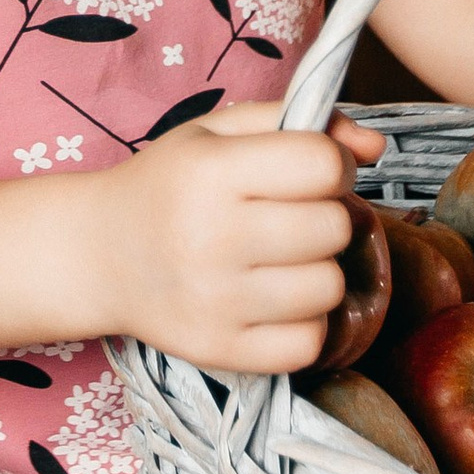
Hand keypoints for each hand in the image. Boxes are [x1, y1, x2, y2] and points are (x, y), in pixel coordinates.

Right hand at [89, 111, 382, 371]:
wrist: (98, 254)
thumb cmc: (169, 184)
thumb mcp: (220, 133)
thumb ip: (300, 123)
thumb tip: (375, 148)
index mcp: (211, 171)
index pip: (324, 164)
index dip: (332, 164)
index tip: (309, 171)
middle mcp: (212, 237)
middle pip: (333, 228)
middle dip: (326, 216)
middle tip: (292, 215)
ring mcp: (216, 302)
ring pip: (329, 288)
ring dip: (318, 270)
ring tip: (283, 258)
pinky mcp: (220, 350)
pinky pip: (309, 342)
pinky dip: (305, 322)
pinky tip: (276, 300)